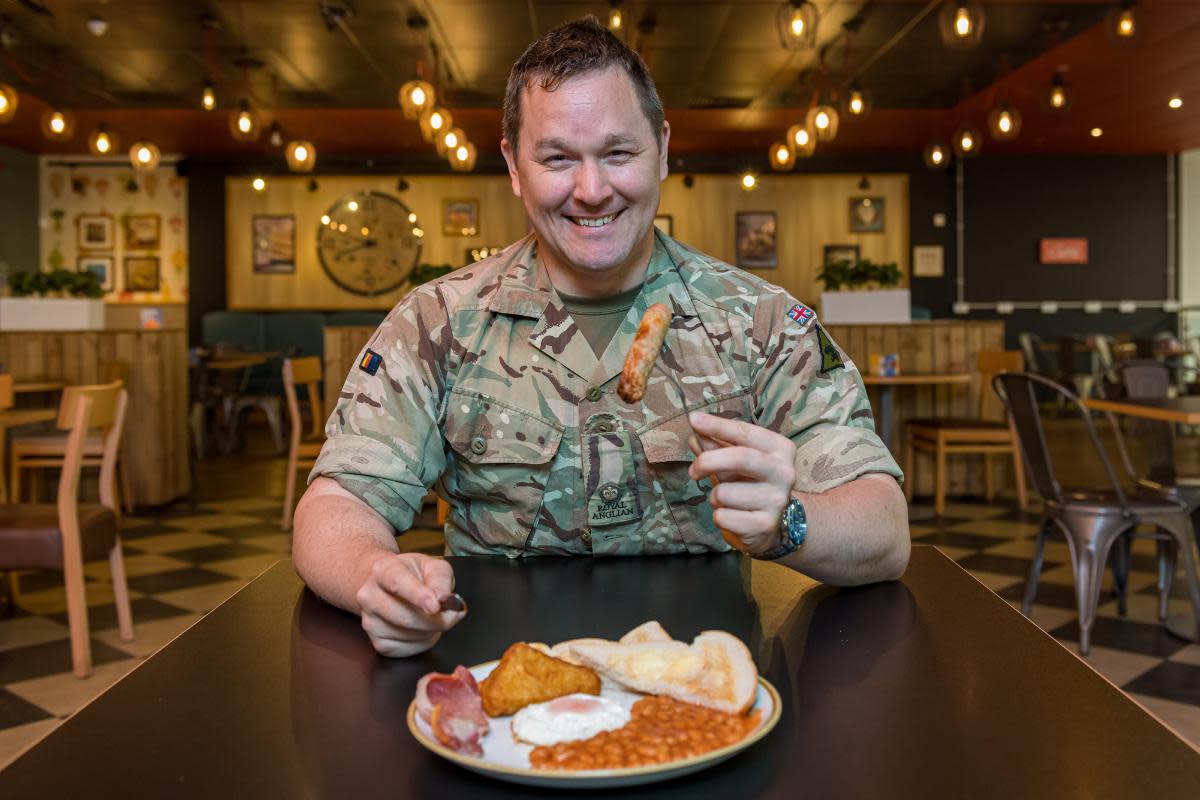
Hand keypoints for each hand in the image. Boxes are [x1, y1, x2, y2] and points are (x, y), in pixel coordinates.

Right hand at [355, 552, 464, 656]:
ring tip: (432, 617)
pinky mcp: (377, 642)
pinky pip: (407, 648)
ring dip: (430, 630)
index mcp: (383, 570)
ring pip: (408, 635)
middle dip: (436, 620)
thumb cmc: (413, 575)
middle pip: (405, 616)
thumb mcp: (432, 566)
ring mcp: (369, 621)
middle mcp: (369, 595)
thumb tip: (443, 599)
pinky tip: (422, 628)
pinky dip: (422, 642)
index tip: (435, 606)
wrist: (389, 586)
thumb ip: (440, 579)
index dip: (417, 596)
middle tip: (451, 614)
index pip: (397, 583)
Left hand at [686, 412, 796, 556]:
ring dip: (715, 496)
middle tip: (693, 471)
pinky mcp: (765, 525)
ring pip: (725, 492)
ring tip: (725, 500)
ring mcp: (777, 500)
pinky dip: (719, 516)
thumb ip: (715, 443)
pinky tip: (731, 516)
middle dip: (709, 461)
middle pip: (741, 458)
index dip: (717, 425)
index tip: (693, 420)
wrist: (769, 525)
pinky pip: (723, 516)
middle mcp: (784, 472)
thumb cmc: (748, 483)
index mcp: (780, 449)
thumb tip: (696, 430)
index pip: (745, 432)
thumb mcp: (734, 460)